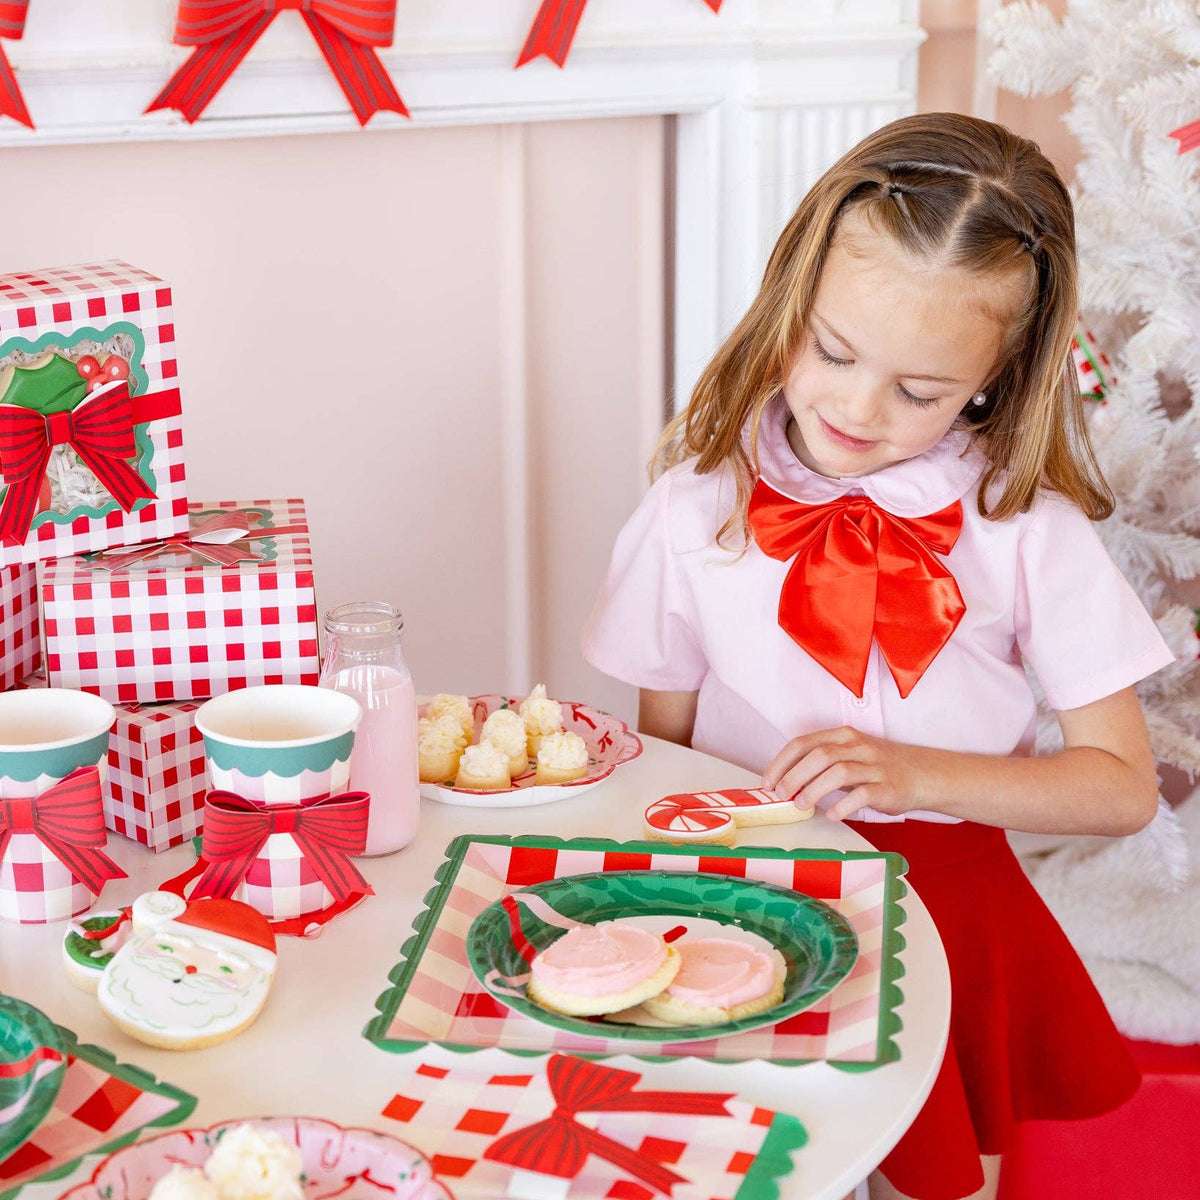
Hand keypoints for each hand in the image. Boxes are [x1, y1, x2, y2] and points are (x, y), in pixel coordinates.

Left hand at [761, 727, 938, 820]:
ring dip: (814, 789)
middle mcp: (857, 747)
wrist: (923, 774)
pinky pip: (862, 794)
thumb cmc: (878, 767)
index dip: (782, 762)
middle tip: (780, 794)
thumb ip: (821, 765)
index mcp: (843, 736)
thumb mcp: (849, 756)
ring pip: (839, 772)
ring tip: (800, 805)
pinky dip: (843, 805)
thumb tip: (785, 783)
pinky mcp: (887, 787)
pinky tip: (832, 815)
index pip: (804, 743)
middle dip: (793, 775)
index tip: (767, 781)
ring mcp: (874, 766)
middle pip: (819, 756)